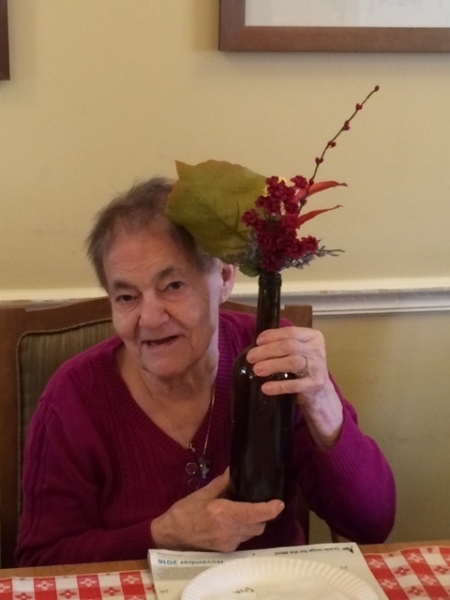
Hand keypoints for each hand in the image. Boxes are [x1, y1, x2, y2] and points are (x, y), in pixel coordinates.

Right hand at [150, 469, 283, 551]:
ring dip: (254, 522)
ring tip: (247, 509)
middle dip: (264, 515)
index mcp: (224, 514)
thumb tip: (234, 470)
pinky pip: (243, 538)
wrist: (170, 536)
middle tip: (263, 501)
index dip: (270, 509)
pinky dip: (244, 529)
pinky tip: (235, 520)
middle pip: (258, 525)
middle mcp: (229, 531)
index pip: (254, 513)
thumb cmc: (184, 512)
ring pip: (252, 533)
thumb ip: (222, 483)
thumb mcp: (203, 493)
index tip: (279, 503)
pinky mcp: (226, 549)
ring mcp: (228, 542)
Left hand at [246, 326, 343, 449]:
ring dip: (272, 365)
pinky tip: (266, 388)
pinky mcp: (315, 385)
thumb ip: (283, 345)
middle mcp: (317, 350)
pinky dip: (279, 386)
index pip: (291, 332)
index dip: (273, 336)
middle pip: (289, 346)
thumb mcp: (298, 352)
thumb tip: (257, 345)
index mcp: (313, 337)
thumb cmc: (303, 368)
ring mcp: (318, 367)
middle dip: (267, 351)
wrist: (321, 393)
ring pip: (293, 362)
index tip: (258, 341)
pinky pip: (295, 384)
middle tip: (251, 358)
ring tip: (256, 370)